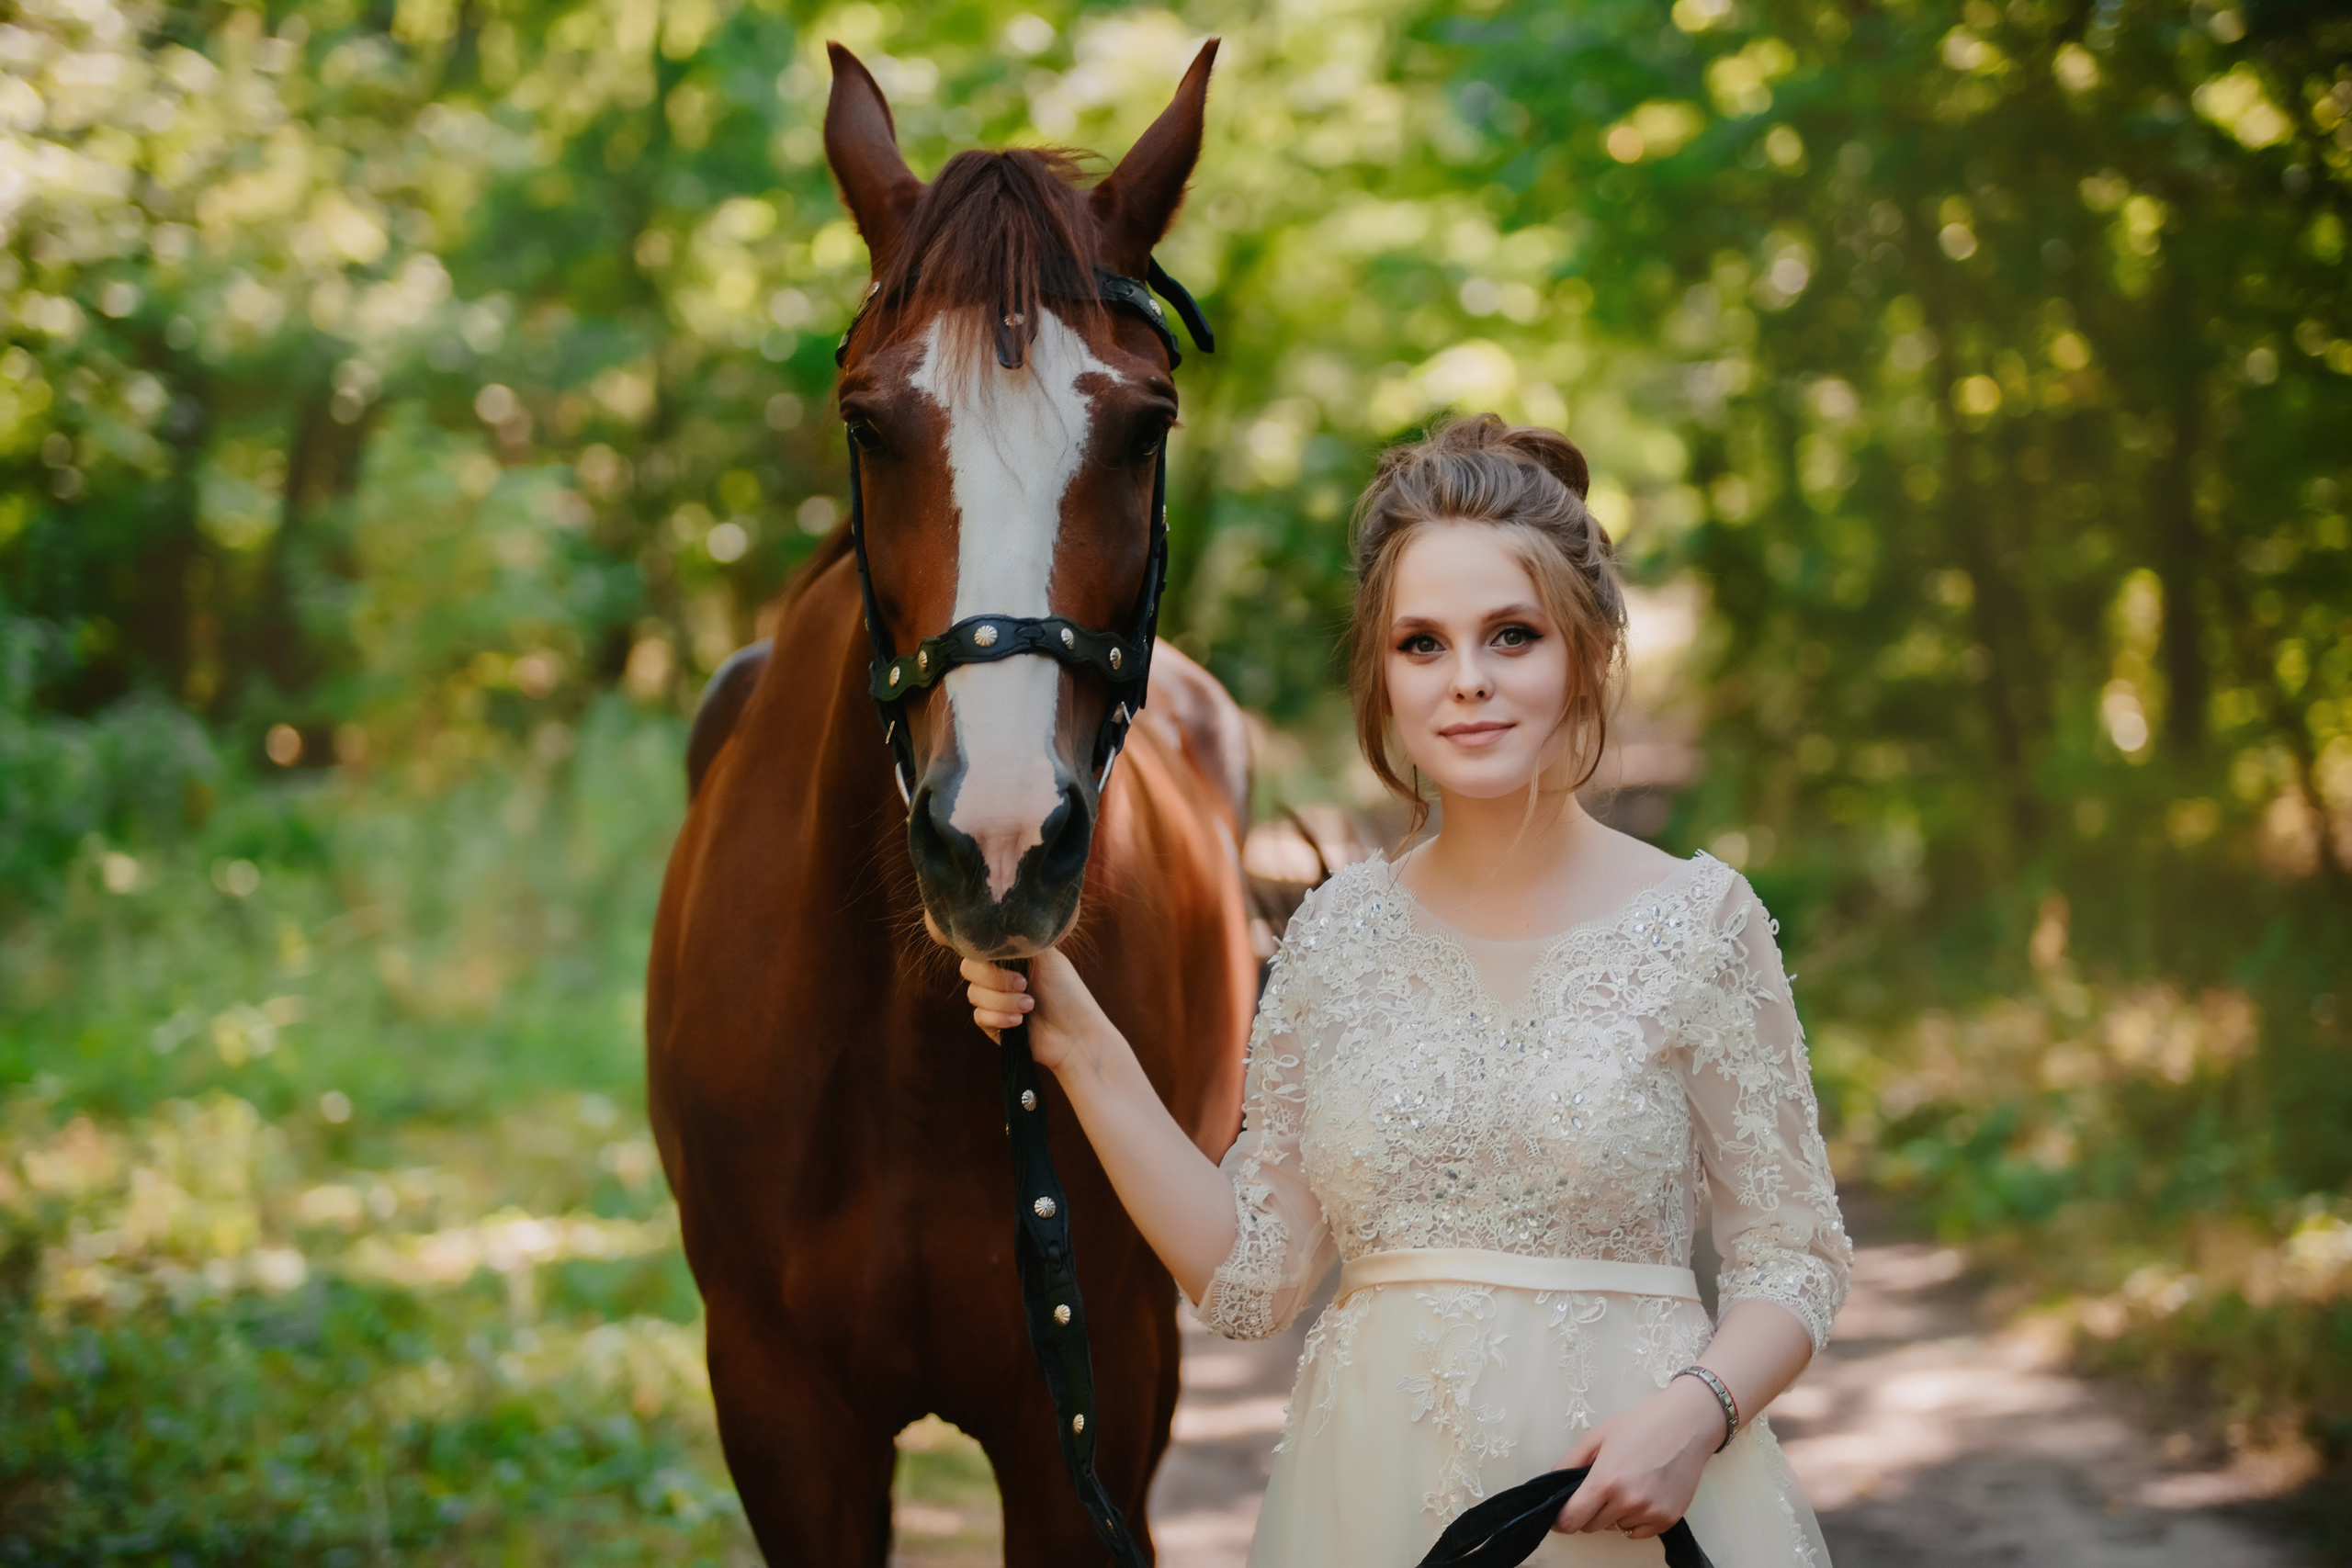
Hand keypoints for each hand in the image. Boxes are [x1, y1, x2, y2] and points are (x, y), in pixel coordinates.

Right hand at [959, 949, 1109, 1073]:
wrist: (1075, 1034)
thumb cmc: (1066, 992)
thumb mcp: (1047, 956)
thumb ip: (1021, 937)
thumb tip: (1001, 922)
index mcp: (1009, 955)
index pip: (979, 946)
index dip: (987, 954)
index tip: (1013, 961)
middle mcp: (998, 975)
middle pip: (969, 969)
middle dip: (996, 979)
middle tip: (1025, 984)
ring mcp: (994, 1000)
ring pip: (974, 994)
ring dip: (1003, 1001)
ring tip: (1030, 1006)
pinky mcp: (992, 1024)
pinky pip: (979, 1016)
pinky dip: (999, 1018)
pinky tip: (1019, 1022)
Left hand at [1550, 1375, 1724, 1538]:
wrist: (1687, 1425)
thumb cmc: (1642, 1424)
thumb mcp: (1598, 1436)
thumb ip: (1570, 1462)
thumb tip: (1552, 1482)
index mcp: (1606, 1480)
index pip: (1572, 1519)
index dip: (1561, 1520)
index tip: (1560, 1516)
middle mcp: (1628, 1502)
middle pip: (1592, 1526)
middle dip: (1589, 1511)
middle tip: (1599, 1488)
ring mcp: (1650, 1513)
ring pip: (1616, 1527)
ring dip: (1614, 1514)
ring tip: (1627, 1484)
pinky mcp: (1668, 1520)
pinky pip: (1638, 1532)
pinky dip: (1635, 1519)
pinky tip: (1643, 1494)